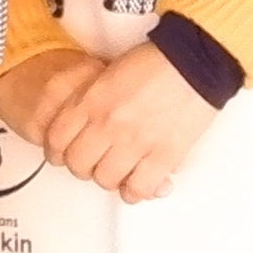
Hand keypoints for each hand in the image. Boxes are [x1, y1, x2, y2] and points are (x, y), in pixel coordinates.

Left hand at [0, 40, 223, 202]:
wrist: (196, 61)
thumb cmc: (157, 62)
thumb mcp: (108, 73)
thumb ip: (89, 99)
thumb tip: (79, 125)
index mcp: (92, 100)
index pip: (56, 139)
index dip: (57, 152)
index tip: (64, 154)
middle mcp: (108, 123)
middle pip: (77, 164)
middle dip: (83, 167)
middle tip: (94, 163)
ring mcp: (135, 141)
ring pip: (105, 180)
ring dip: (110, 179)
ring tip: (119, 171)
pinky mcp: (163, 155)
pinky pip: (139, 188)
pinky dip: (136, 191)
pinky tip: (138, 183)